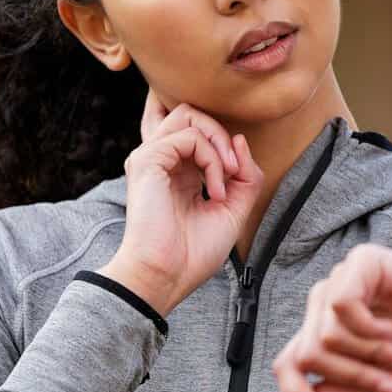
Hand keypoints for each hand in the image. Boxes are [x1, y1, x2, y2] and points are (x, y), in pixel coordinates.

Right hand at [99, 89, 265, 315]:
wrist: (166, 276)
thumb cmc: (193, 254)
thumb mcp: (233, 211)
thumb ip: (245, 177)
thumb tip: (240, 140)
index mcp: (178, 173)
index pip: (201, 134)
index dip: (228, 146)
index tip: (241, 178)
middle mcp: (161, 161)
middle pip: (192, 115)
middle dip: (222, 135)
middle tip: (236, 170)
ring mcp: (152, 158)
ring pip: (189, 115)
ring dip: (219, 141)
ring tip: (228, 175)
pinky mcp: (147, 160)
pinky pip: (189, 136)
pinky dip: (212, 159)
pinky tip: (216, 189)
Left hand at [265, 244, 391, 391]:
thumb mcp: (373, 381)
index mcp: (322, 331)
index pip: (287, 364)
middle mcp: (324, 304)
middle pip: (309, 353)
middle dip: (354, 376)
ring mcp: (340, 280)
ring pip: (325, 334)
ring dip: (369, 356)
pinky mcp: (361, 262)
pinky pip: (343, 304)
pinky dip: (370, 328)